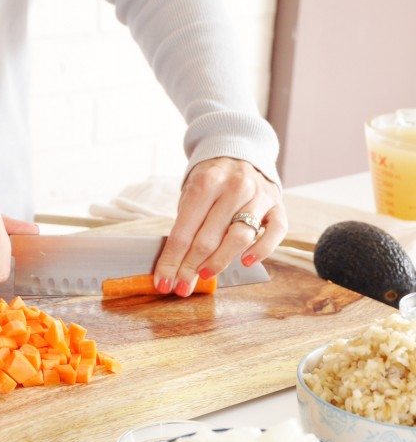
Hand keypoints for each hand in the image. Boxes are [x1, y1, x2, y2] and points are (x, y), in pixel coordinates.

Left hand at [153, 158, 286, 295]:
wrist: (240, 154)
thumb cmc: (211, 182)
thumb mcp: (191, 194)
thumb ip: (186, 227)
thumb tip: (174, 268)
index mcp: (206, 182)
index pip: (184, 231)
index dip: (172, 261)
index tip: (164, 282)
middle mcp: (234, 187)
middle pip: (209, 238)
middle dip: (191, 267)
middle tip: (181, 286)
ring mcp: (259, 196)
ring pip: (239, 238)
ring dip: (219, 262)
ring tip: (204, 276)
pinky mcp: (277, 206)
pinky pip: (275, 232)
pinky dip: (261, 250)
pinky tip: (246, 262)